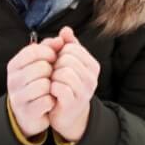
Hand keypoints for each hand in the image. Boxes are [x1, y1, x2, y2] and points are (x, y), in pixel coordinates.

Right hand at [6, 40, 59, 137]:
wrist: (31, 112)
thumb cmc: (38, 81)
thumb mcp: (41, 61)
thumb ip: (50, 47)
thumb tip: (60, 39)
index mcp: (15, 65)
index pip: (34, 50)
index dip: (49, 53)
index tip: (53, 58)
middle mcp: (13, 80)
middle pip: (41, 68)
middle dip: (51, 71)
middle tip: (51, 76)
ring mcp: (18, 97)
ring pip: (43, 85)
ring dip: (52, 86)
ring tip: (50, 88)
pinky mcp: (27, 112)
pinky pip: (46, 101)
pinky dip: (52, 100)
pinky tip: (49, 100)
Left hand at [48, 27, 99, 142]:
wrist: (67, 115)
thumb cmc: (67, 85)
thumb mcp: (68, 64)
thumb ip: (68, 46)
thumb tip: (65, 29)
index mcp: (92, 65)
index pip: (71, 48)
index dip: (59, 54)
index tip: (57, 63)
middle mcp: (92, 77)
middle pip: (67, 59)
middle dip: (55, 66)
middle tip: (54, 75)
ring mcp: (84, 91)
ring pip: (63, 73)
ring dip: (53, 78)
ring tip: (53, 83)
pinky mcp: (73, 103)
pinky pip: (59, 88)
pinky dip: (52, 89)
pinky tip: (52, 92)